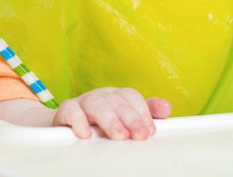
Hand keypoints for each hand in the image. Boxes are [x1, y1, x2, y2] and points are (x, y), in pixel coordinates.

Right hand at [52, 87, 171, 139]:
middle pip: (117, 101)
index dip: (142, 112)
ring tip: (119, 136)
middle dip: (131, 118)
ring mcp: (83, 101)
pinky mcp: (66, 110)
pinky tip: (86, 134)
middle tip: (140, 136)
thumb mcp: (124, 118)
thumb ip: (145, 113)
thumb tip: (166, 108)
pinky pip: (71, 111)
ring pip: (97, 104)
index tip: (149, 131)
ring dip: (110, 120)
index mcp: (116, 95)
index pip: (132, 97)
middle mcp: (101, 95)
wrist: (67, 125)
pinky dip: (78, 121)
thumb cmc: (100, 122)